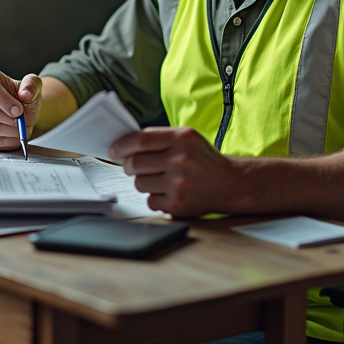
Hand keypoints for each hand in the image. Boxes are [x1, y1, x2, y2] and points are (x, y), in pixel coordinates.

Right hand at [0, 68, 41, 150]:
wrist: (22, 109)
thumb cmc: (24, 94)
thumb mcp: (33, 84)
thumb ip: (31, 86)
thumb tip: (25, 95)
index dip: (6, 101)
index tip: (19, 110)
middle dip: (11, 119)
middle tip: (24, 121)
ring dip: (12, 131)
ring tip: (23, 128)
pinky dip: (8, 141)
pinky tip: (16, 136)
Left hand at [109, 127, 238, 216]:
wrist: (229, 183)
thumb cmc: (202, 159)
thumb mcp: (187, 138)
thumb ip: (159, 139)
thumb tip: (123, 146)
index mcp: (183, 138)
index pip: (141, 140)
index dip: (122, 145)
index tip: (113, 150)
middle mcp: (182, 160)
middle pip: (135, 163)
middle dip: (128, 166)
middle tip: (132, 166)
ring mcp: (180, 184)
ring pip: (140, 183)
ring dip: (143, 181)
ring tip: (158, 179)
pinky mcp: (179, 205)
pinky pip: (150, 201)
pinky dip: (154, 197)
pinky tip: (168, 192)